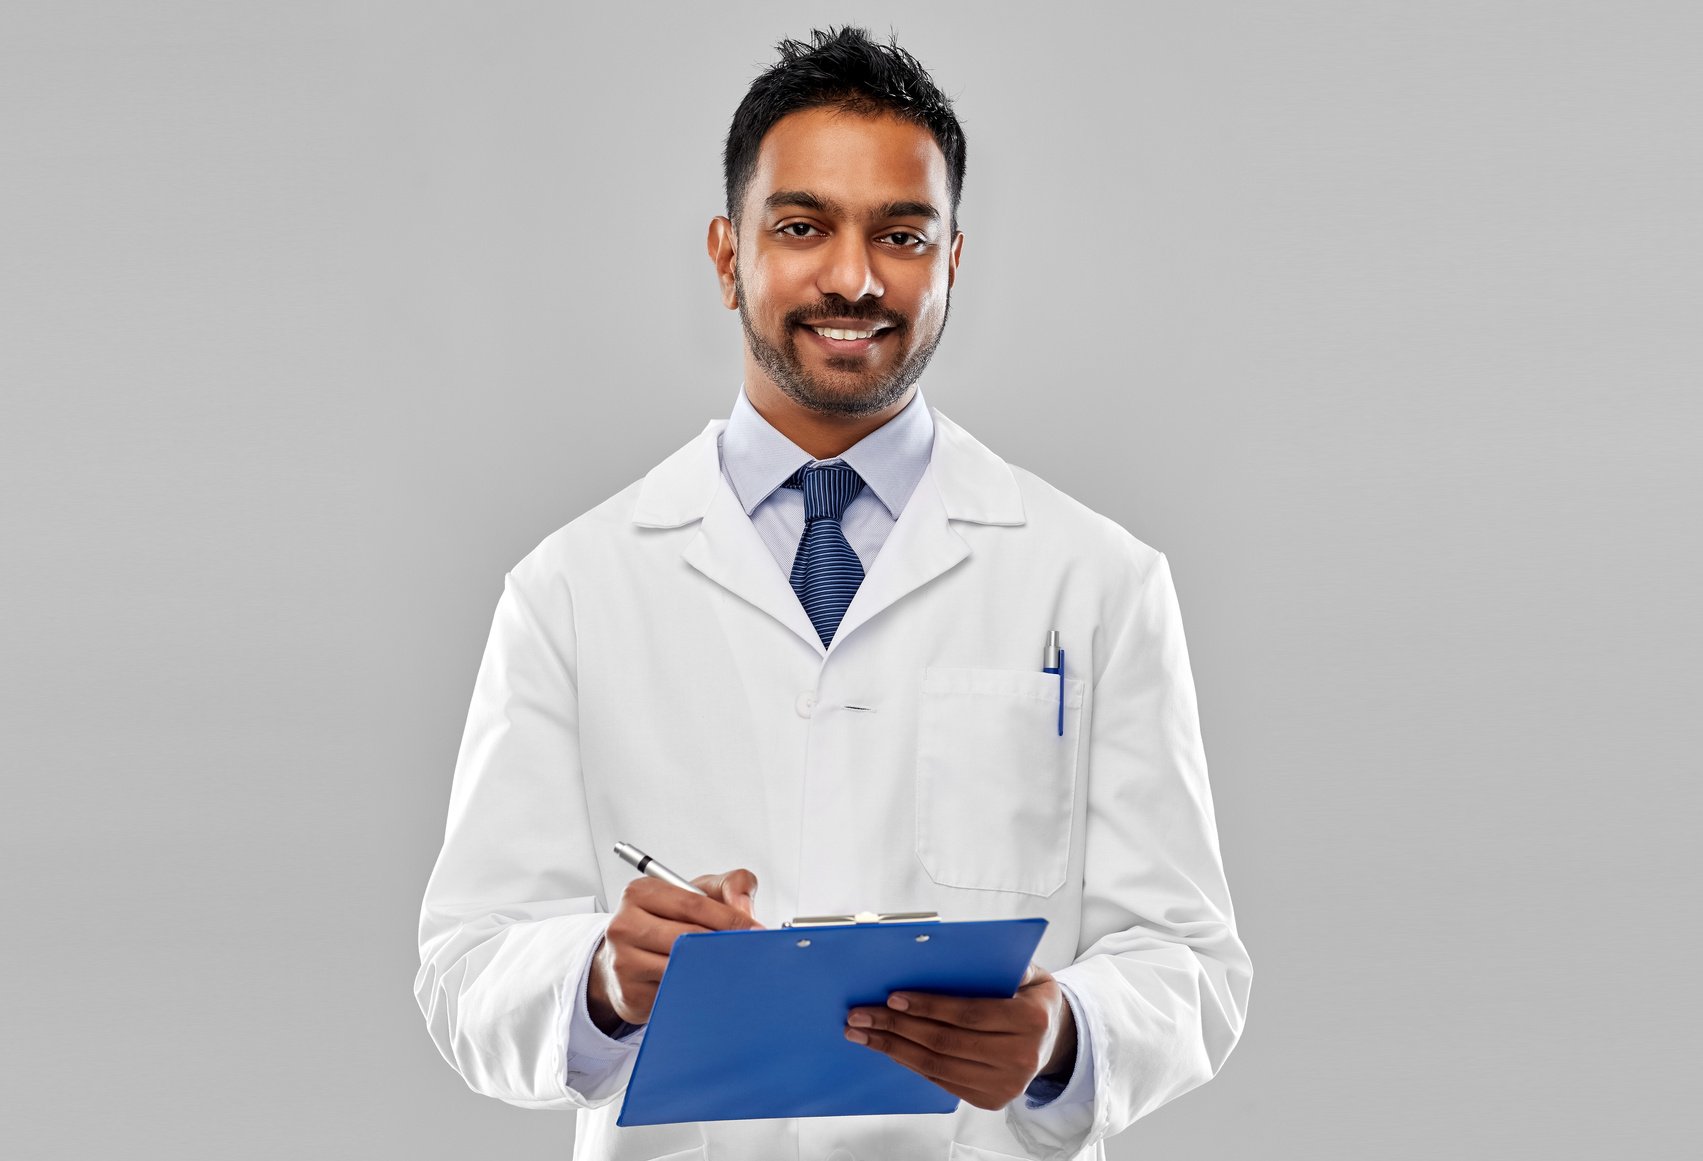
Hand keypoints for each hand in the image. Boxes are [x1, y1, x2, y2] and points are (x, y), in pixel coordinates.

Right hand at [587, 867, 762, 1032]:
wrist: (630, 959)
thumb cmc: (670, 922)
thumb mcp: (699, 892)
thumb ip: (731, 885)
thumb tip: (744, 909)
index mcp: (640, 892)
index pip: (694, 904)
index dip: (730, 918)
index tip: (756, 930)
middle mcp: (625, 924)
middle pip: (688, 937)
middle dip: (724, 945)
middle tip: (749, 952)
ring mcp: (623, 960)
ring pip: (681, 966)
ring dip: (712, 969)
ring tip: (729, 967)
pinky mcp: (629, 993)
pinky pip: (673, 992)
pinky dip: (694, 989)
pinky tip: (702, 984)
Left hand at [844, 962, 1076, 1109]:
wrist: (1054, 1039)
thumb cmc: (1031, 998)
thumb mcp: (1029, 973)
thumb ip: (1001, 963)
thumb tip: (956, 950)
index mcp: (1030, 1020)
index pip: (968, 1014)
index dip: (928, 1007)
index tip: (892, 998)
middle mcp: (1021, 1057)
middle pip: (945, 1043)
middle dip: (897, 1028)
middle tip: (861, 1016)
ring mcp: (1006, 1084)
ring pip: (938, 1066)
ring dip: (894, 1049)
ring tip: (863, 1034)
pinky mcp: (991, 1100)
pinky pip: (942, 1081)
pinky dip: (911, 1064)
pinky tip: (889, 1048)